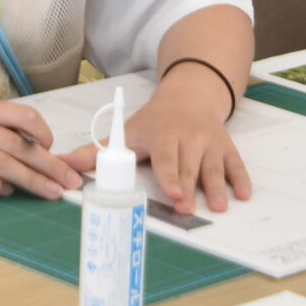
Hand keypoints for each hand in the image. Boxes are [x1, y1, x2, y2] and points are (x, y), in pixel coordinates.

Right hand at [0, 94, 82, 199]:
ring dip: (31, 180)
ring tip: (51, 193)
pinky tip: (8, 193)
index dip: (41, 131)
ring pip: (2, 163)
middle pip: (18, 145)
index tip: (54, 147)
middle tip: (71, 180)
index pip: (20, 115)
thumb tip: (19, 147)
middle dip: (49, 164)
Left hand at [63, 70, 251, 217]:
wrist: (189, 95)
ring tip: (221, 207)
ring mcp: (209, 142)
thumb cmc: (154, 121)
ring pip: (214, 166)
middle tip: (190, 209)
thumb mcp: (127, 133)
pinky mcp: (225, 147)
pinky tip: (244, 195)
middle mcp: (188, 137)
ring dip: (218, 187)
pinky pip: (235, 163)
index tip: (172, 192)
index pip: (166, 157)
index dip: (170, 175)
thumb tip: (61, 165)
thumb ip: (95, 153)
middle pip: (190, 166)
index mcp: (163, 135)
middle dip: (191, 188)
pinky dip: (241, 178)